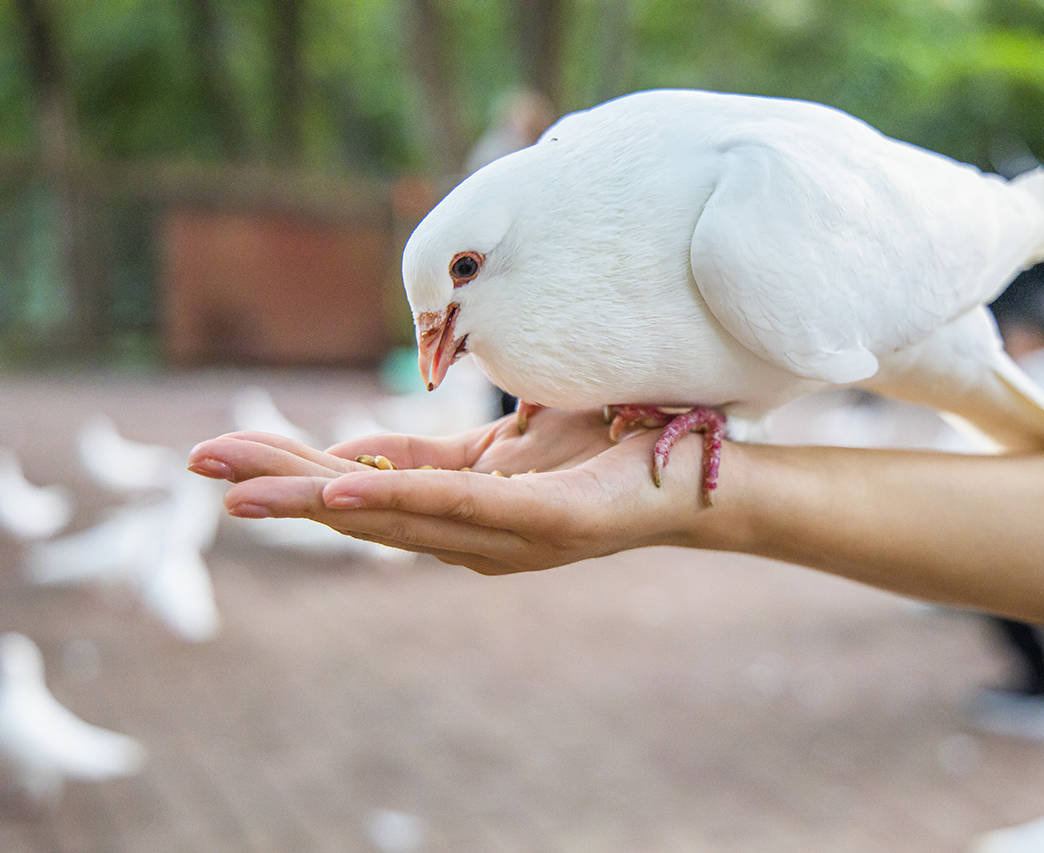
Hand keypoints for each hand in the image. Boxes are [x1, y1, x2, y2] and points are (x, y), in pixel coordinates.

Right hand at [187, 409, 706, 573]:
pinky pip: (462, 506)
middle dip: (278, 487)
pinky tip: (340, 495)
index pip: (363, 483)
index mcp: (463, 498)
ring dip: (312, 498)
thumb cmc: (614, 441)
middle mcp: (473, 529)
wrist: (701, 471)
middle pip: (359, 506)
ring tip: (242, 488)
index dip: (295, 470)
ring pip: (394, 513)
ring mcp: (507, 534)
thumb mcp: (527, 420)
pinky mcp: (547, 522)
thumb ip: (474, 414)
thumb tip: (435, 366)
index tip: (225, 454)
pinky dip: (396, 500)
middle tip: (201, 468)